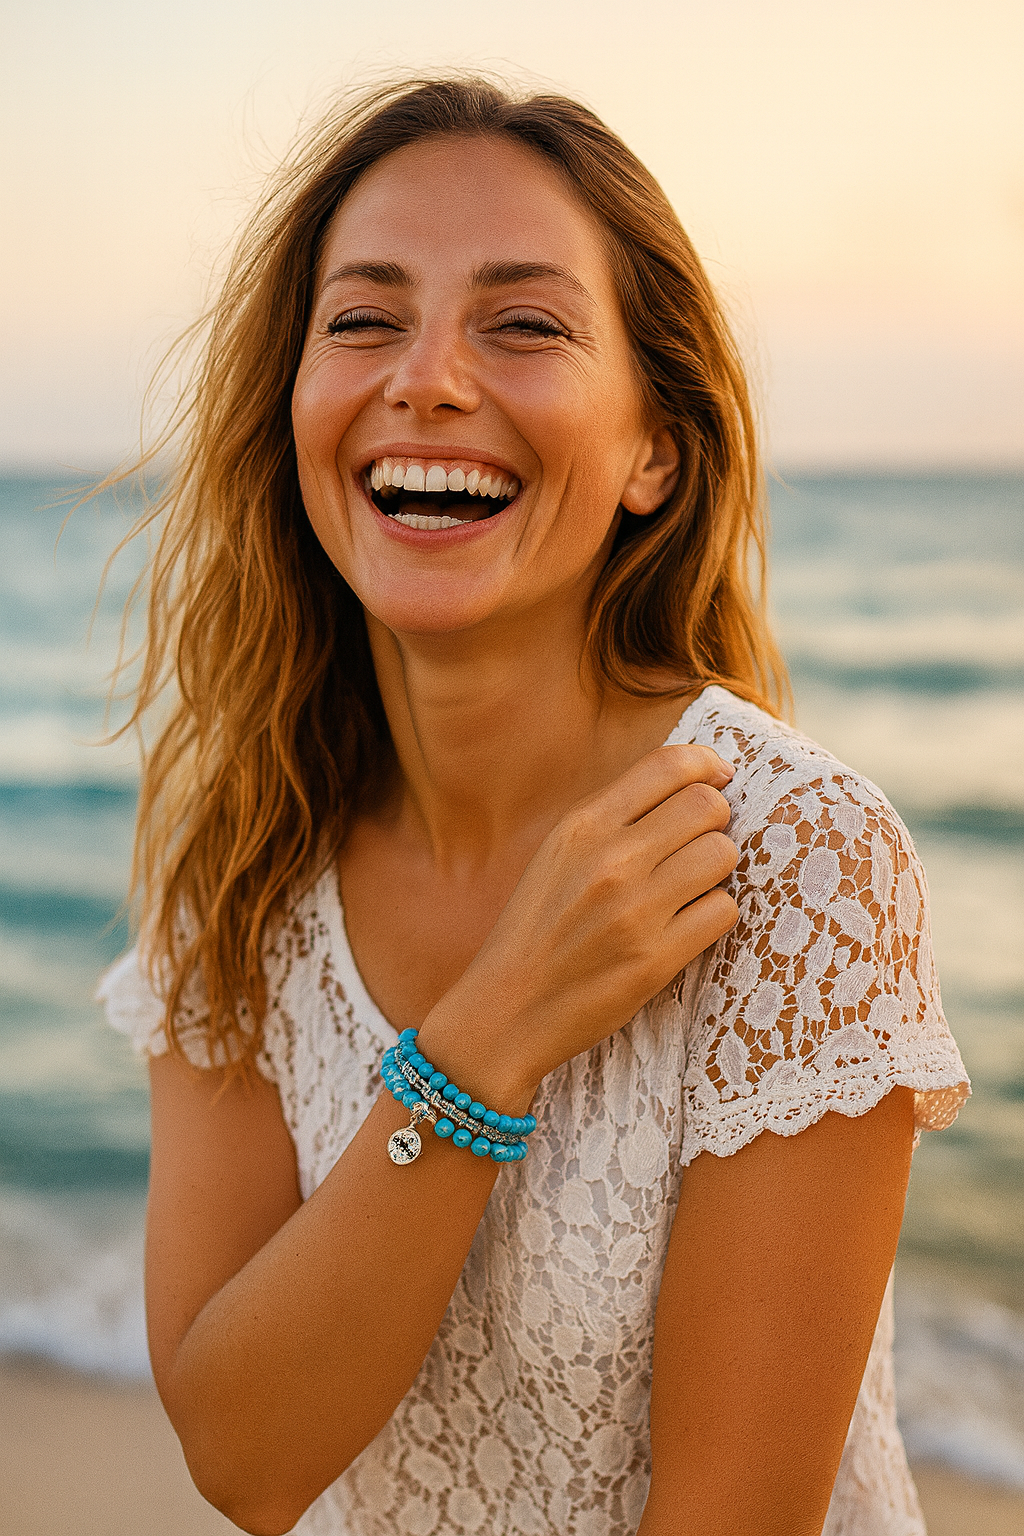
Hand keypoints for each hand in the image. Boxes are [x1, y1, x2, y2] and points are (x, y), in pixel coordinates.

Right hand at [419, 744, 738, 1102]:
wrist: (506, 1009)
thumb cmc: (537, 928)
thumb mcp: (557, 853)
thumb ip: (613, 817)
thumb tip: (692, 781)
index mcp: (582, 826)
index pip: (668, 765)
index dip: (706, 765)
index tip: (717, 780)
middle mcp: (610, 859)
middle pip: (706, 806)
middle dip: (715, 821)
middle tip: (697, 844)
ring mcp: (635, 910)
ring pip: (723, 854)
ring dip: (716, 869)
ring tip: (690, 886)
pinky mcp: (655, 958)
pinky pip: (723, 910)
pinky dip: (713, 914)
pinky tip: (685, 924)